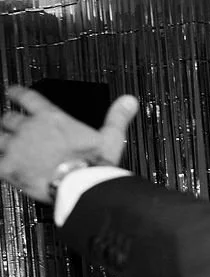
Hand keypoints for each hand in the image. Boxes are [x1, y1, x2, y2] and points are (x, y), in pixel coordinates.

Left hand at [0, 86, 137, 202]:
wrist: (79, 185)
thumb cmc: (93, 163)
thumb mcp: (110, 137)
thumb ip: (117, 117)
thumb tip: (129, 101)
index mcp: (52, 119)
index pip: (28, 98)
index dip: (18, 93)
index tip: (12, 91)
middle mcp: (31, 129)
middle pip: (10, 118)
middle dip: (10, 120)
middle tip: (10, 122)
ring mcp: (17, 147)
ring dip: (0, 139)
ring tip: (2, 141)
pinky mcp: (9, 167)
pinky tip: (0, 166)